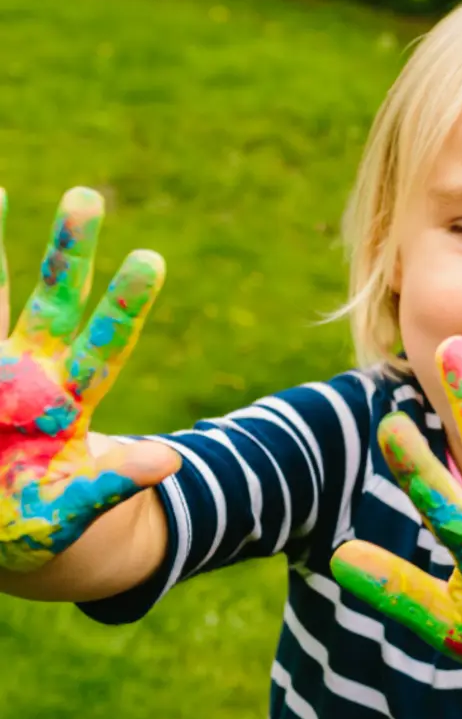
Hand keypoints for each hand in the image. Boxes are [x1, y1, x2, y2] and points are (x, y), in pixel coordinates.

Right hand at [0, 188, 176, 573]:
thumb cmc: (35, 524)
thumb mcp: (73, 509)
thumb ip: (113, 483)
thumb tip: (173, 460)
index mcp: (71, 402)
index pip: (104, 344)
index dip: (124, 305)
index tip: (151, 258)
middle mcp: (31, 374)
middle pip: (54, 302)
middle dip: (69, 252)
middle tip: (87, 194)